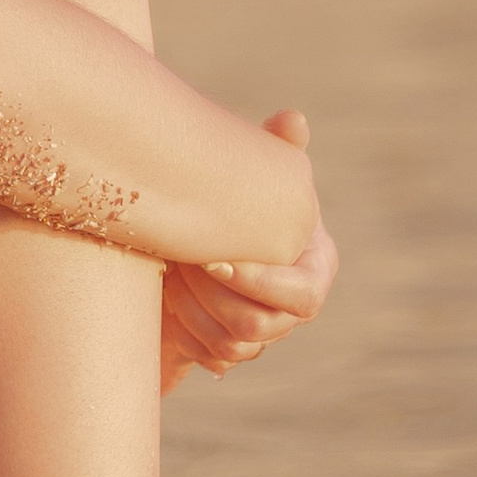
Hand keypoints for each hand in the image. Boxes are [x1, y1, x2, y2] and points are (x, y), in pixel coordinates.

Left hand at [161, 110, 337, 389]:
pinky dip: (184, 332)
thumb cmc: (232, 196)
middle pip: (261, 325)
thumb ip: (275, 147)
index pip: (304, 295)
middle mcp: (293, 308)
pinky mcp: (230, 350)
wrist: (192, 232)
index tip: (217, 258)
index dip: (261, 283)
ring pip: (231, 345)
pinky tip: (163, 298)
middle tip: (178, 262)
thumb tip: (291, 119)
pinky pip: (211, 357)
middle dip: (213, 295)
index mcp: (313, 265)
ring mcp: (264, 334)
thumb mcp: (252, 171)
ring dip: (192, 310)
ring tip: (166, 272)